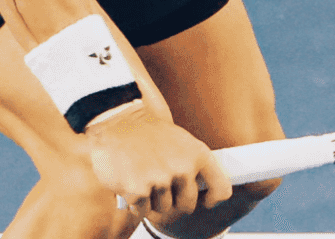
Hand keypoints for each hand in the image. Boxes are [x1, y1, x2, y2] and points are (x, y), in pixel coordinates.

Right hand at [86, 100, 232, 217]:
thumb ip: (193, 161)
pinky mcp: (139, 190)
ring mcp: (161, 179)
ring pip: (163, 208)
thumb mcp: (179, 140)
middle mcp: (183, 167)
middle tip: (158, 182)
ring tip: (141, 175)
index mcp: (197, 153)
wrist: (112, 124)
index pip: (221, 188)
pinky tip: (129, 183)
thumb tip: (206, 187)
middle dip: (173, 200)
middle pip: (188, 205)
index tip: (206, 200)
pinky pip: (142, 211)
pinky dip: (135, 203)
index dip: (213, 198)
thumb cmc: (145, 133)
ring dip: (151, 199)